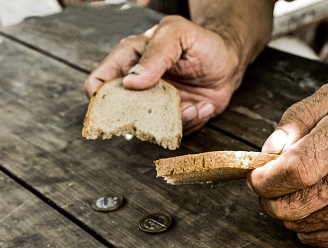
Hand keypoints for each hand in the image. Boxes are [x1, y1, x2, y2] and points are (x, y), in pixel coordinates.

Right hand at [84, 15, 242, 133]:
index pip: (99, 82)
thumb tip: (132, 81)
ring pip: (151, 127)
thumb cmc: (202, 42)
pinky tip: (204, 107)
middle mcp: (139, 86)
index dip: (100, 99)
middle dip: (145, 117)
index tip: (119, 107)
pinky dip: (191, 123)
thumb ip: (155, 54)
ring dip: (176, 121)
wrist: (229, 62)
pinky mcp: (174, 118)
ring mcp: (156, 104)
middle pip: (122, 113)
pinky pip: (174, 132)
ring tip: (194, 106)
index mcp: (129, 60)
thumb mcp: (178, 35)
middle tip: (169, 109)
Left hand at [248, 82, 327, 247]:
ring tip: (294, 190)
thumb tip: (271, 150)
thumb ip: (297, 117)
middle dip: (268, 197)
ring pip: (298, 223)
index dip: (265, 178)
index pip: (296, 170)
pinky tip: (312, 203)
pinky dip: (302, 223)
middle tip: (269, 183)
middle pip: (292, 204)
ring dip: (284, 210)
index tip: (256, 175)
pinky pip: (314, 237)